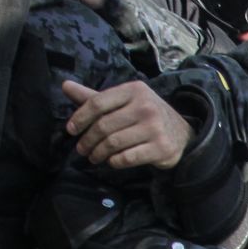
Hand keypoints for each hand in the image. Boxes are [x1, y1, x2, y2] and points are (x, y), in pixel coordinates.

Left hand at [62, 80, 190, 169]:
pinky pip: (128, 158)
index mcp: (134, 90)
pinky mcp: (161, 148)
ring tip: (93, 157)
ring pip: (113, 143)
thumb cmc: (146, 116)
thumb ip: (95, 97)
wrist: (182, 135)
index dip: (80, 118)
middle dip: (88, 141)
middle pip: (103, 125)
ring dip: (98, 153)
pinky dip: (114, 162)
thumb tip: (65, 86)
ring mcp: (155, 128)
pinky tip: (111, 161)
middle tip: (82, 150)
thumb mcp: (124, 102)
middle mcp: (145, 106)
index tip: (71, 131)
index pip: (97, 103)